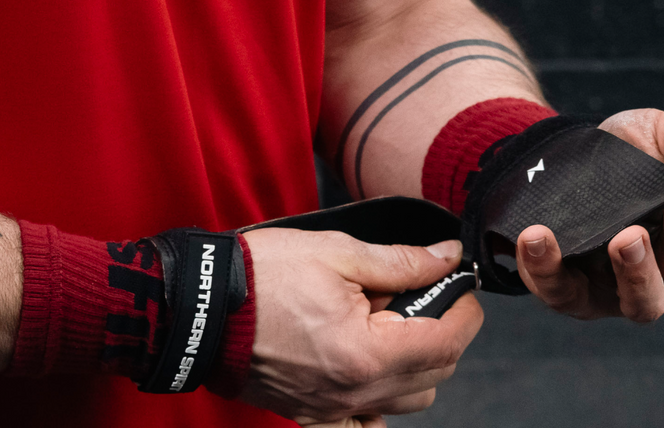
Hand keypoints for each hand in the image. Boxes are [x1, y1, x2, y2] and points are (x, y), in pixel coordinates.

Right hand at [236, 228, 482, 424]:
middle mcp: (353, 391)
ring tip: (387, 325)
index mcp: (366, 352)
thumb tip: (448, 258)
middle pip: (436, 373)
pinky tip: (370, 372)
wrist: (198, 305)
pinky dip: (378, 407)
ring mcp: (331, 410)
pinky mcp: (309, 415)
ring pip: (408, 401)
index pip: (447, 340)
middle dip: (442, 330)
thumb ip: (403, 262)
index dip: (465, 308)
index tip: (459, 284)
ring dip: (417, 365)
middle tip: (418, 294)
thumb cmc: (260, 276)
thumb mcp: (339, 252)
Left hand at [515, 108, 663, 321]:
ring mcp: (620, 292)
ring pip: (641, 302)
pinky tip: (537, 236)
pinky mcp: (571, 296)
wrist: (564, 161)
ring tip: (627, 238)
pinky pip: (560, 292)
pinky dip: (547, 268)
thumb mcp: (658, 131)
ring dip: (637, 272)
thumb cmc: (629, 154)